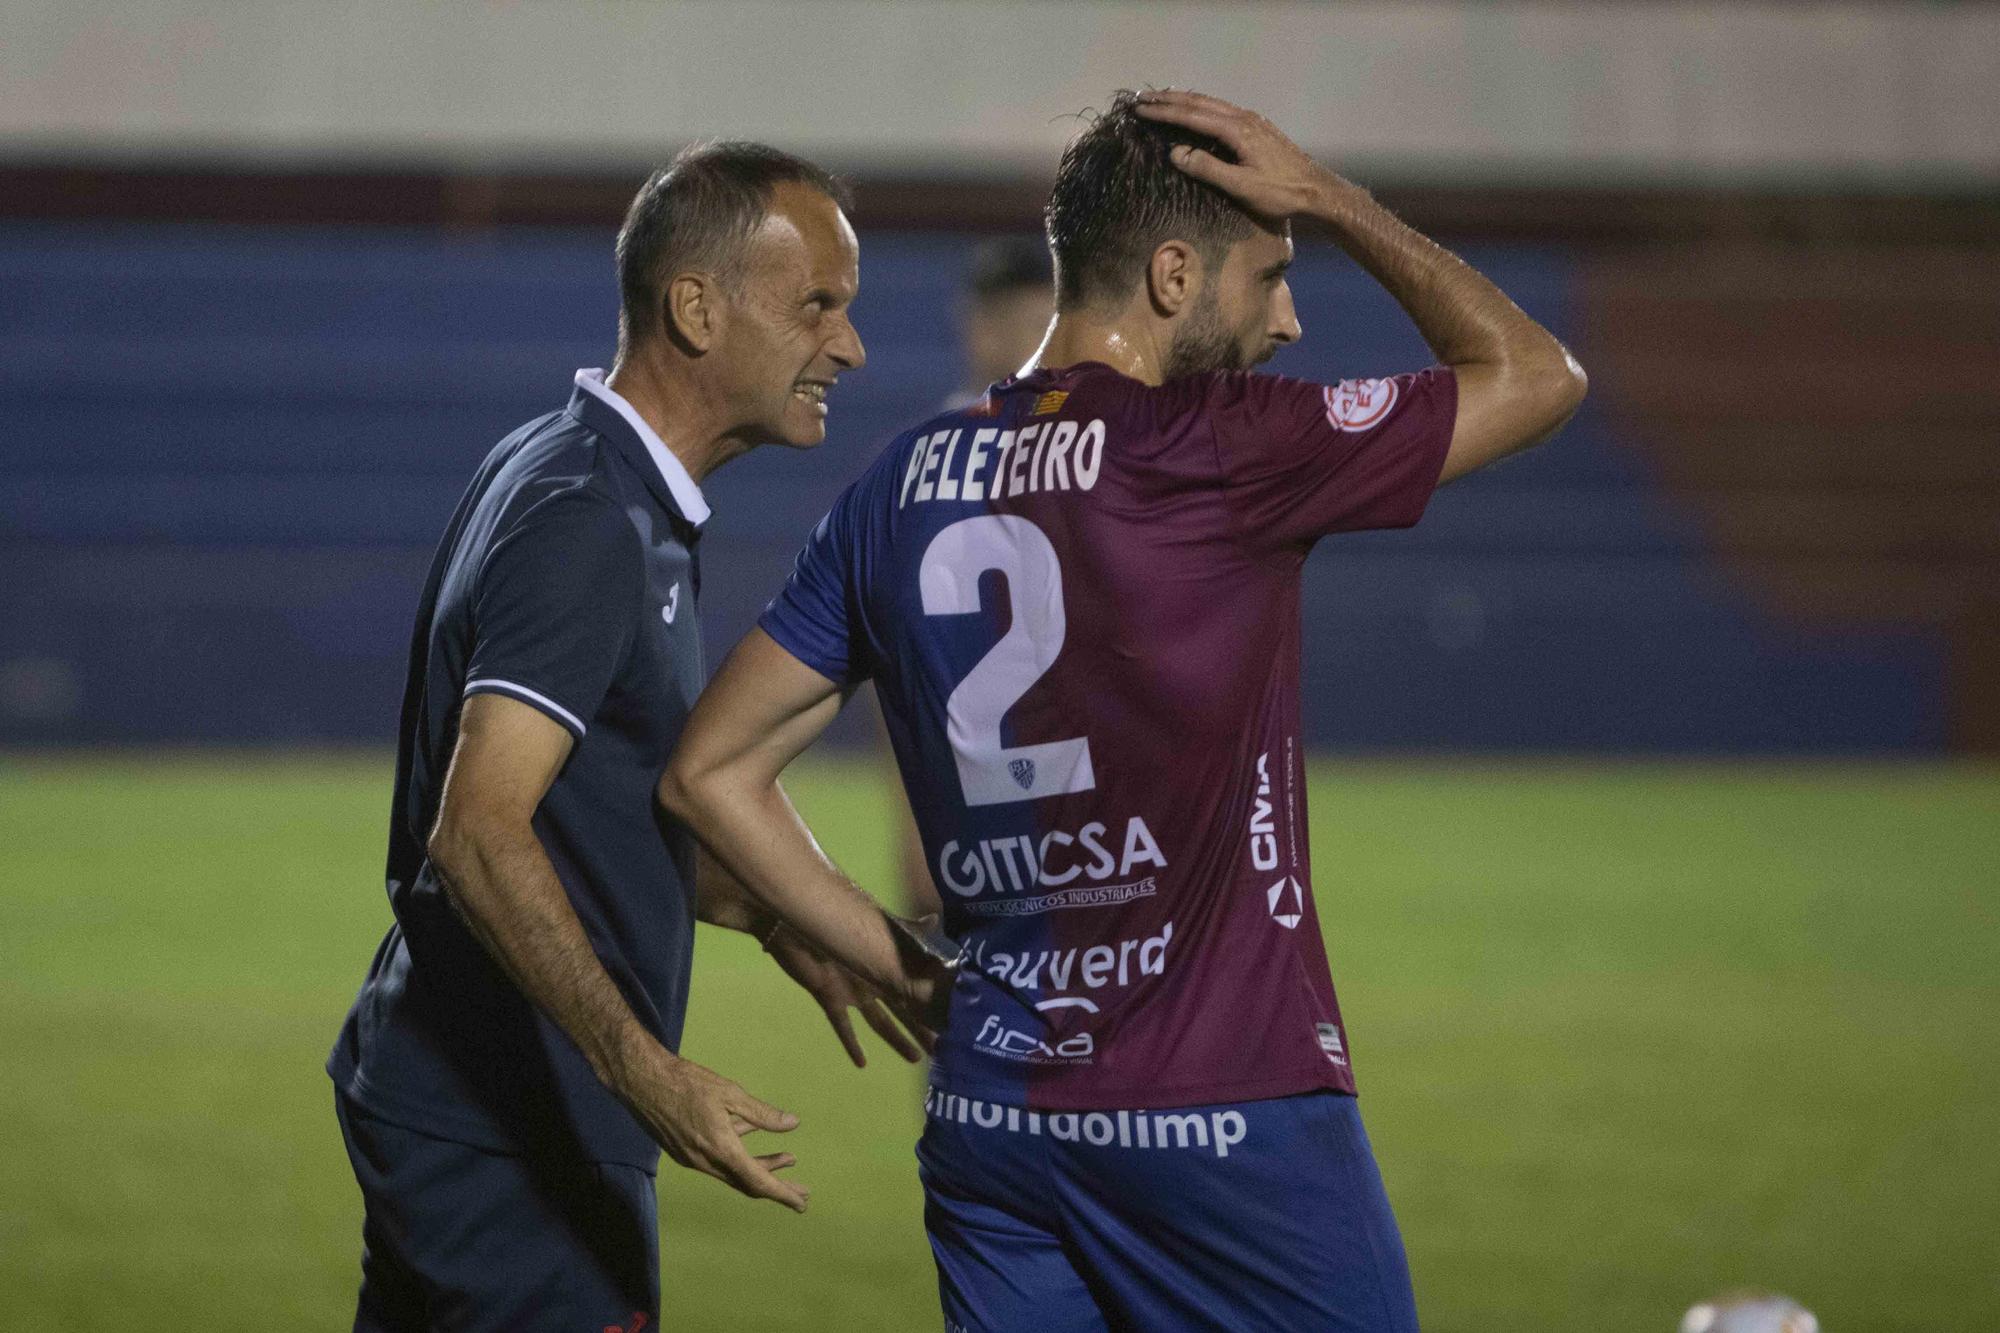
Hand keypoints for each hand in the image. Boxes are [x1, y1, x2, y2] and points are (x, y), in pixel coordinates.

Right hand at [612, 1038, 808, 1212]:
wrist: (640, 1081)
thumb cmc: (686, 1082)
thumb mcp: (730, 1093)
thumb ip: (762, 1114)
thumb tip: (792, 1124)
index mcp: (721, 1149)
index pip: (758, 1181)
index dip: (782, 1194)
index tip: (801, 1204)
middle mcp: (705, 1161)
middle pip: (747, 1182)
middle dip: (777, 1187)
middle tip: (802, 1191)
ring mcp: (692, 1158)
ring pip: (733, 1171)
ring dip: (760, 1168)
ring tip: (789, 1158)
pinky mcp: (683, 1150)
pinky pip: (718, 1160)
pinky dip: (739, 1154)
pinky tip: (751, 1135)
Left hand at [765, 923, 932, 1064]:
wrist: (795, 923)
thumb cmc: (839, 921)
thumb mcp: (879, 931)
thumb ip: (908, 931)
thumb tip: (936, 917)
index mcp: (889, 964)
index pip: (917, 992)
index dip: (934, 1008)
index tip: (954, 1026)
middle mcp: (875, 980)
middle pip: (903, 1011)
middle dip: (921, 1029)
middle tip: (940, 1051)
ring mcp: (853, 991)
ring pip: (880, 1022)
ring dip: (896, 1040)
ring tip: (915, 1059)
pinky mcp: (830, 998)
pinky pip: (842, 1026)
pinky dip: (851, 1044)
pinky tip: (861, 1063)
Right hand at [1134, 89, 1351, 221]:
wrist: (1316, 191)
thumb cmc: (1280, 193)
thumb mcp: (1241, 186)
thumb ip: (1207, 168)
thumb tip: (1175, 152)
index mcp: (1237, 129)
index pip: (1192, 116)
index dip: (1164, 112)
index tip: (1140, 109)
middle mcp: (1243, 117)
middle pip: (1200, 102)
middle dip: (1170, 99)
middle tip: (1143, 98)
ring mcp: (1252, 120)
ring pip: (1212, 103)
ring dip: (1185, 100)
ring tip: (1163, 99)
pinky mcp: (1258, 127)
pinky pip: (1222, 109)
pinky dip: (1201, 106)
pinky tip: (1196, 111)